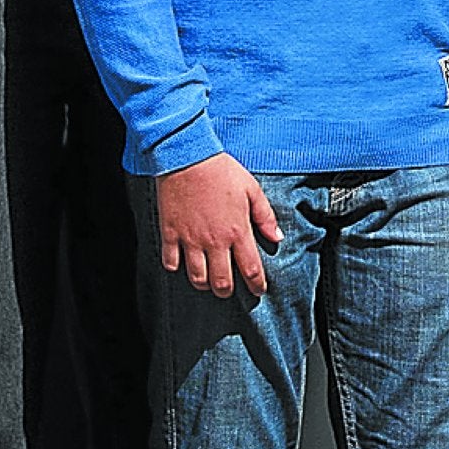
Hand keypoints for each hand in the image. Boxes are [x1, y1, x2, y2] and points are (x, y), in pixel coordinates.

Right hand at [157, 154, 281, 296]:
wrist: (187, 156)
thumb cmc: (221, 170)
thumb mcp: (251, 189)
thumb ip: (265, 216)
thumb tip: (278, 237)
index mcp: (237, 230)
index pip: (251, 269)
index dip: (257, 285)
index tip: (258, 290)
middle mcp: (215, 241)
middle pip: (222, 282)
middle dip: (228, 291)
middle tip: (230, 289)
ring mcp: (191, 239)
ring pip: (197, 278)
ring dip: (204, 284)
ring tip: (207, 280)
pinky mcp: (171, 233)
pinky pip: (171, 263)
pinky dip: (176, 268)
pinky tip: (181, 263)